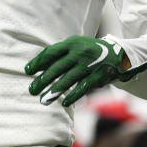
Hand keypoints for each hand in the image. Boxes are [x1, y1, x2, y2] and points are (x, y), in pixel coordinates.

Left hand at [25, 36, 146, 106]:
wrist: (118, 54)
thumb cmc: (89, 51)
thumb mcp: (75, 46)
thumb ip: (59, 54)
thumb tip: (37, 67)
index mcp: (71, 43)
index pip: (50, 52)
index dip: (38, 62)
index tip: (28, 71)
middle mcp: (80, 52)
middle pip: (56, 67)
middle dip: (42, 80)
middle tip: (32, 90)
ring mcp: (90, 64)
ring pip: (68, 79)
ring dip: (55, 91)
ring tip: (44, 99)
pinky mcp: (98, 76)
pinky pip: (83, 87)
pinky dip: (73, 95)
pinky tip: (64, 103)